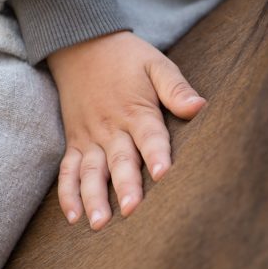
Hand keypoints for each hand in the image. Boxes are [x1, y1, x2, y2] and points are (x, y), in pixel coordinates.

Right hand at [47, 31, 204, 229]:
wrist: (82, 45)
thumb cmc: (128, 59)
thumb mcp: (156, 64)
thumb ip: (176, 88)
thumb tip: (200, 107)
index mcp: (136, 110)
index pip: (149, 136)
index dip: (156, 154)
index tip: (163, 174)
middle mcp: (111, 127)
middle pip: (119, 160)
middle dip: (125, 186)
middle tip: (131, 211)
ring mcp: (90, 136)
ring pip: (90, 171)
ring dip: (93, 197)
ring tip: (99, 224)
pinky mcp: (75, 142)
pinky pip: (67, 170)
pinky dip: (67, 193)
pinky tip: (73, 217)